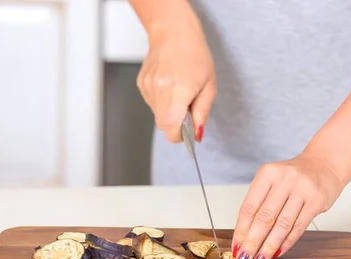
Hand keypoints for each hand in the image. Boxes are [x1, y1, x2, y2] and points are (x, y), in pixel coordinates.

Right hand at [136, 20, 215, 141]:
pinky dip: (163, 101)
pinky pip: (153, 103)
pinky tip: (170, 85)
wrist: (173, 32)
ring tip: (180, 91)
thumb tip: (197, 133)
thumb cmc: (194, 54)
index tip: (188, 130)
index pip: (170, 128)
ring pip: (158, 114)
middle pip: (163, 125)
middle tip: (188, 109)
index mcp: (177, 91)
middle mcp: (159, 90)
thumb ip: (202, 112)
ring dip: (170, 111)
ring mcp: (147, 87)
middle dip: (176, 124)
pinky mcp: (141, 84)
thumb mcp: (208, 86)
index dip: (180, 135)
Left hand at [231, 153, 345, 258]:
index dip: (241, 230)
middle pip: (264, 217)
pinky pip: (299, 226)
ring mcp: (302, 189)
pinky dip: (287, 242)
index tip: (235, 247)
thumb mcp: (273, 180)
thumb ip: (260, 202)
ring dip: (269, 246)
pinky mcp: (316, 201)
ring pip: (282, 225)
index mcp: (268, 173)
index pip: (249, 207)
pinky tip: (278, 252)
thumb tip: (245, 236)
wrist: (325, 163)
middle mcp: (284, 179)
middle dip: (252, 242)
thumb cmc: (295, 176)